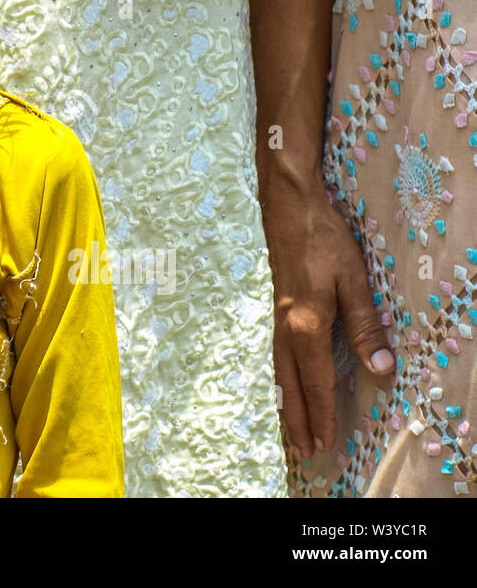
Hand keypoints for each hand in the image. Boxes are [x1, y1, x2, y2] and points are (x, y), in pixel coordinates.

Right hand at [263, 172, 393, 461]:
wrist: (289, 209)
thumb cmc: (325, 240)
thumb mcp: (354, 280)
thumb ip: (365, 325)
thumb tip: (380, 369)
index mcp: (306, 324)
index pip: (317, 379)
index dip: (323, 412)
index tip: (326, 441)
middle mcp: (286, 327)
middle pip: (291, 383)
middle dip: (298, 418)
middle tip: (304, 449)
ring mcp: (278, 318)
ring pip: (280, 371)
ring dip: (287, 403)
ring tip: (291, 428)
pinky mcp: (277, 308)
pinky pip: (277, 356)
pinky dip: (281, 379)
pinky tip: (285, 383)